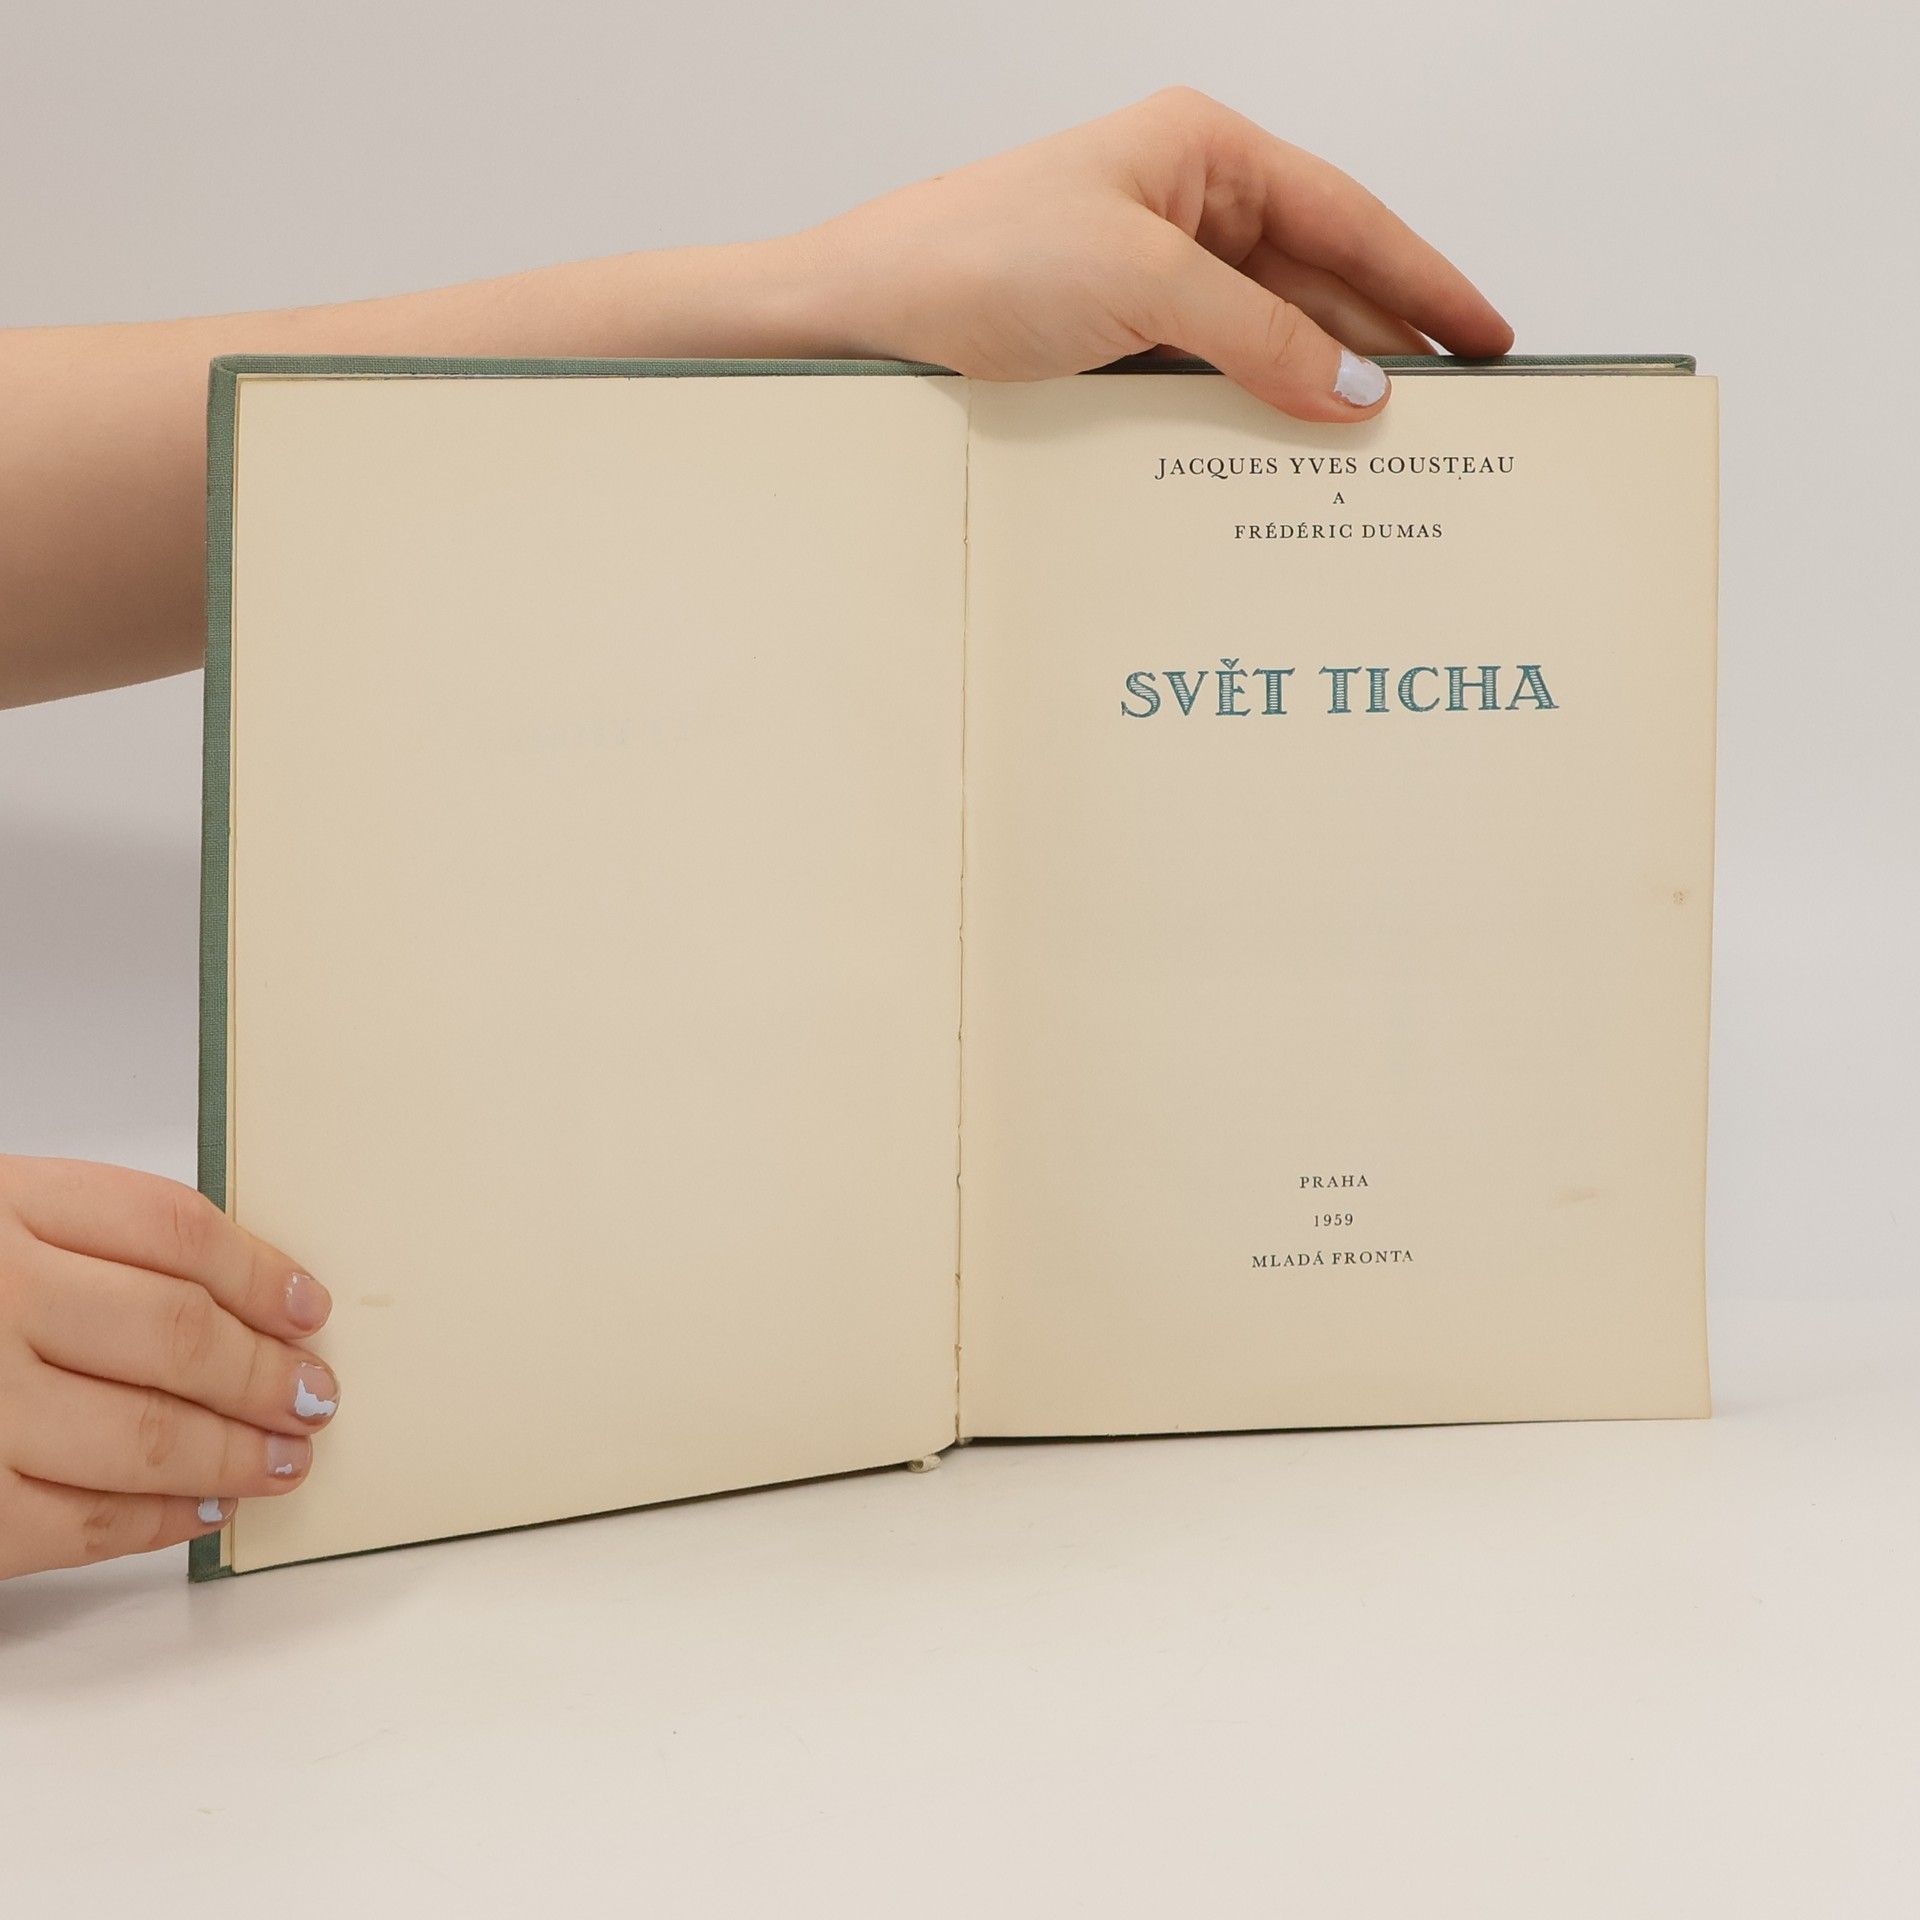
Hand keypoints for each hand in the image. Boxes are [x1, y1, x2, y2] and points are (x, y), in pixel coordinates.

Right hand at [0, 1156, 336, 1577]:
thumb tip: (243, 1294)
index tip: (307, 1307)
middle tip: (315, 1397)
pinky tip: (201, 1510)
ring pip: (146, 1435)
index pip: (176, 1231)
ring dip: (236, 1455)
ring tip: (283, 1459)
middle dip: (266, 1375)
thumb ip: (90, 1238)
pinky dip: (158, 1522)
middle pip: (177, 1335)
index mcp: (0, 1206)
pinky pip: (78, 1525)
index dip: (262, 1273)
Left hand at [802, 87, 1512, 420]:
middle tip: (1452, 413)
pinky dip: (1255, 410)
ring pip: (1266, 334)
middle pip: (1315, 279)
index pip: (1346, 217)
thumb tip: (1358, 390)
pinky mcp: (1114, 340)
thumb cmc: (977, 259)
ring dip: (1319, 387)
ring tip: (1385, 448)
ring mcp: (1147, 276)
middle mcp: (1181, 205)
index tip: (1488, 336)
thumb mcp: (1143, 284)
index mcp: (1201, 151)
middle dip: (1382, 343)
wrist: (861, 317)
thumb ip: (1262, 335)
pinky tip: (1289, 449)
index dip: (1424, 279)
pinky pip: (1211, 374)